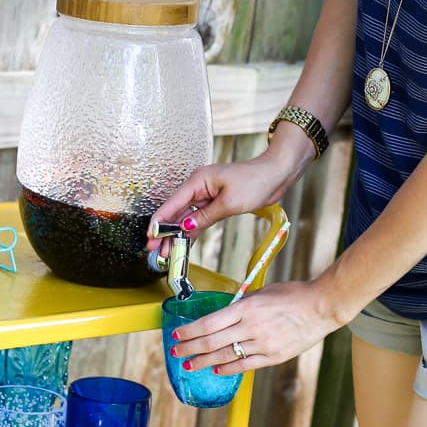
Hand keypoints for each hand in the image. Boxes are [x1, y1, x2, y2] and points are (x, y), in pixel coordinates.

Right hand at [146, 153, 295, 258]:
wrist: (276, 174)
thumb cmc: (255, 181)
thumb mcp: (229, 203)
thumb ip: (205, 217)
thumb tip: (186, 228)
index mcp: (198, 181)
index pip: (172, 203)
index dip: (159, 221)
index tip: (150, 236)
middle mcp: (199, 186)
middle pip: (176, 211)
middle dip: (165, 231)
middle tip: (155, 250)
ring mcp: (207, 194)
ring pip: (186, 216)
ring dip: (177, 234)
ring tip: (167, 252)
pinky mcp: (215, 201)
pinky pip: (198, 217)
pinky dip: (191, 230)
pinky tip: (183, 243)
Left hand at [168, 279, 340, 375]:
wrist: (321, 307)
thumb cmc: (293, 295)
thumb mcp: (262, 292)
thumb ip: (242, 303)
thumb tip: (224, 312)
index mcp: (246, 308)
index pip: (209, 323)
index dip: (190, 331)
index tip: (177, 335)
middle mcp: (251, 327)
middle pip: (212, 342)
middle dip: (190, 348)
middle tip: (177, 352)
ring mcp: (262, 344)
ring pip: (226, 356)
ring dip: (204, 361)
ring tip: (190, 365)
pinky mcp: (273, 357)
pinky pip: (245, 365)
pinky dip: (228, 368)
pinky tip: (216, 369)